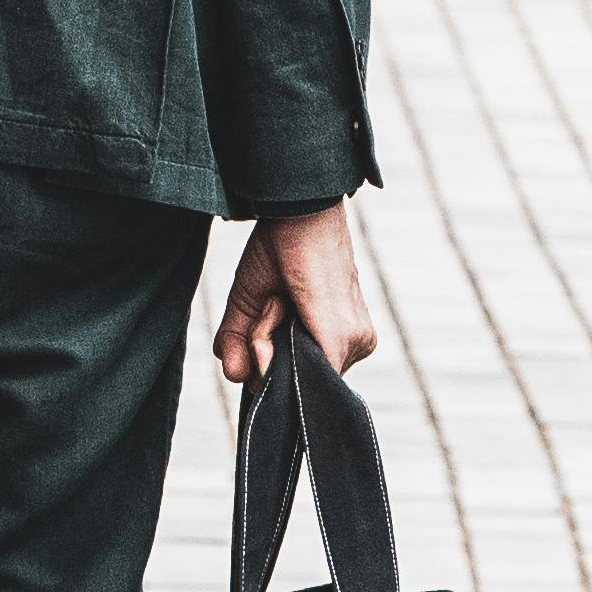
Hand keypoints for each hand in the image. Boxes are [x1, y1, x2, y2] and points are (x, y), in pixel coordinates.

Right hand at [217, 204, 374, 386]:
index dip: (265, 358)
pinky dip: (269, 338)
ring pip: (290, 376)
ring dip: (265, 339)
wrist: (298, 211)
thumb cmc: (278, 250)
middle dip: (263, 348)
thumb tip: (236, 377)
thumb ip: (239, 345)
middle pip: (289, 379)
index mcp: (338, 339)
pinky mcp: (347, 338)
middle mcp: (353, 345)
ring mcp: (355, 344)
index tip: (262, 316)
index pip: (293, 376)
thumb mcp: (249, 306)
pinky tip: (278, 303)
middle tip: (269, 303)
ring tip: (275, 299)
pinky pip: (296, 368)